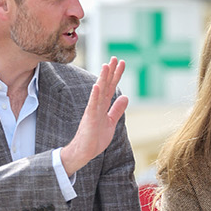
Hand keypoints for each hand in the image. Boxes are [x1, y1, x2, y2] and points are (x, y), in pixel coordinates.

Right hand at [59, 59, 129, 176]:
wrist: (85, 151)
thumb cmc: (96, 137)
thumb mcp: (111, 121)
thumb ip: (117, 109)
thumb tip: (125, 97)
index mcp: (103, 106)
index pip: (111, 87)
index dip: (116, 75)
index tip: (121, 63)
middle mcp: (98, 105)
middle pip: (105, 85)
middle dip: (111, 72)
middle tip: (116, 58)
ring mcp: (93, 111)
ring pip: (99, 92)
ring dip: (103, 79)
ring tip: (106, 66)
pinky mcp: (89, 118)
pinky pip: (92, 105)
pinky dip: (95, 95)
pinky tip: (97, 85)